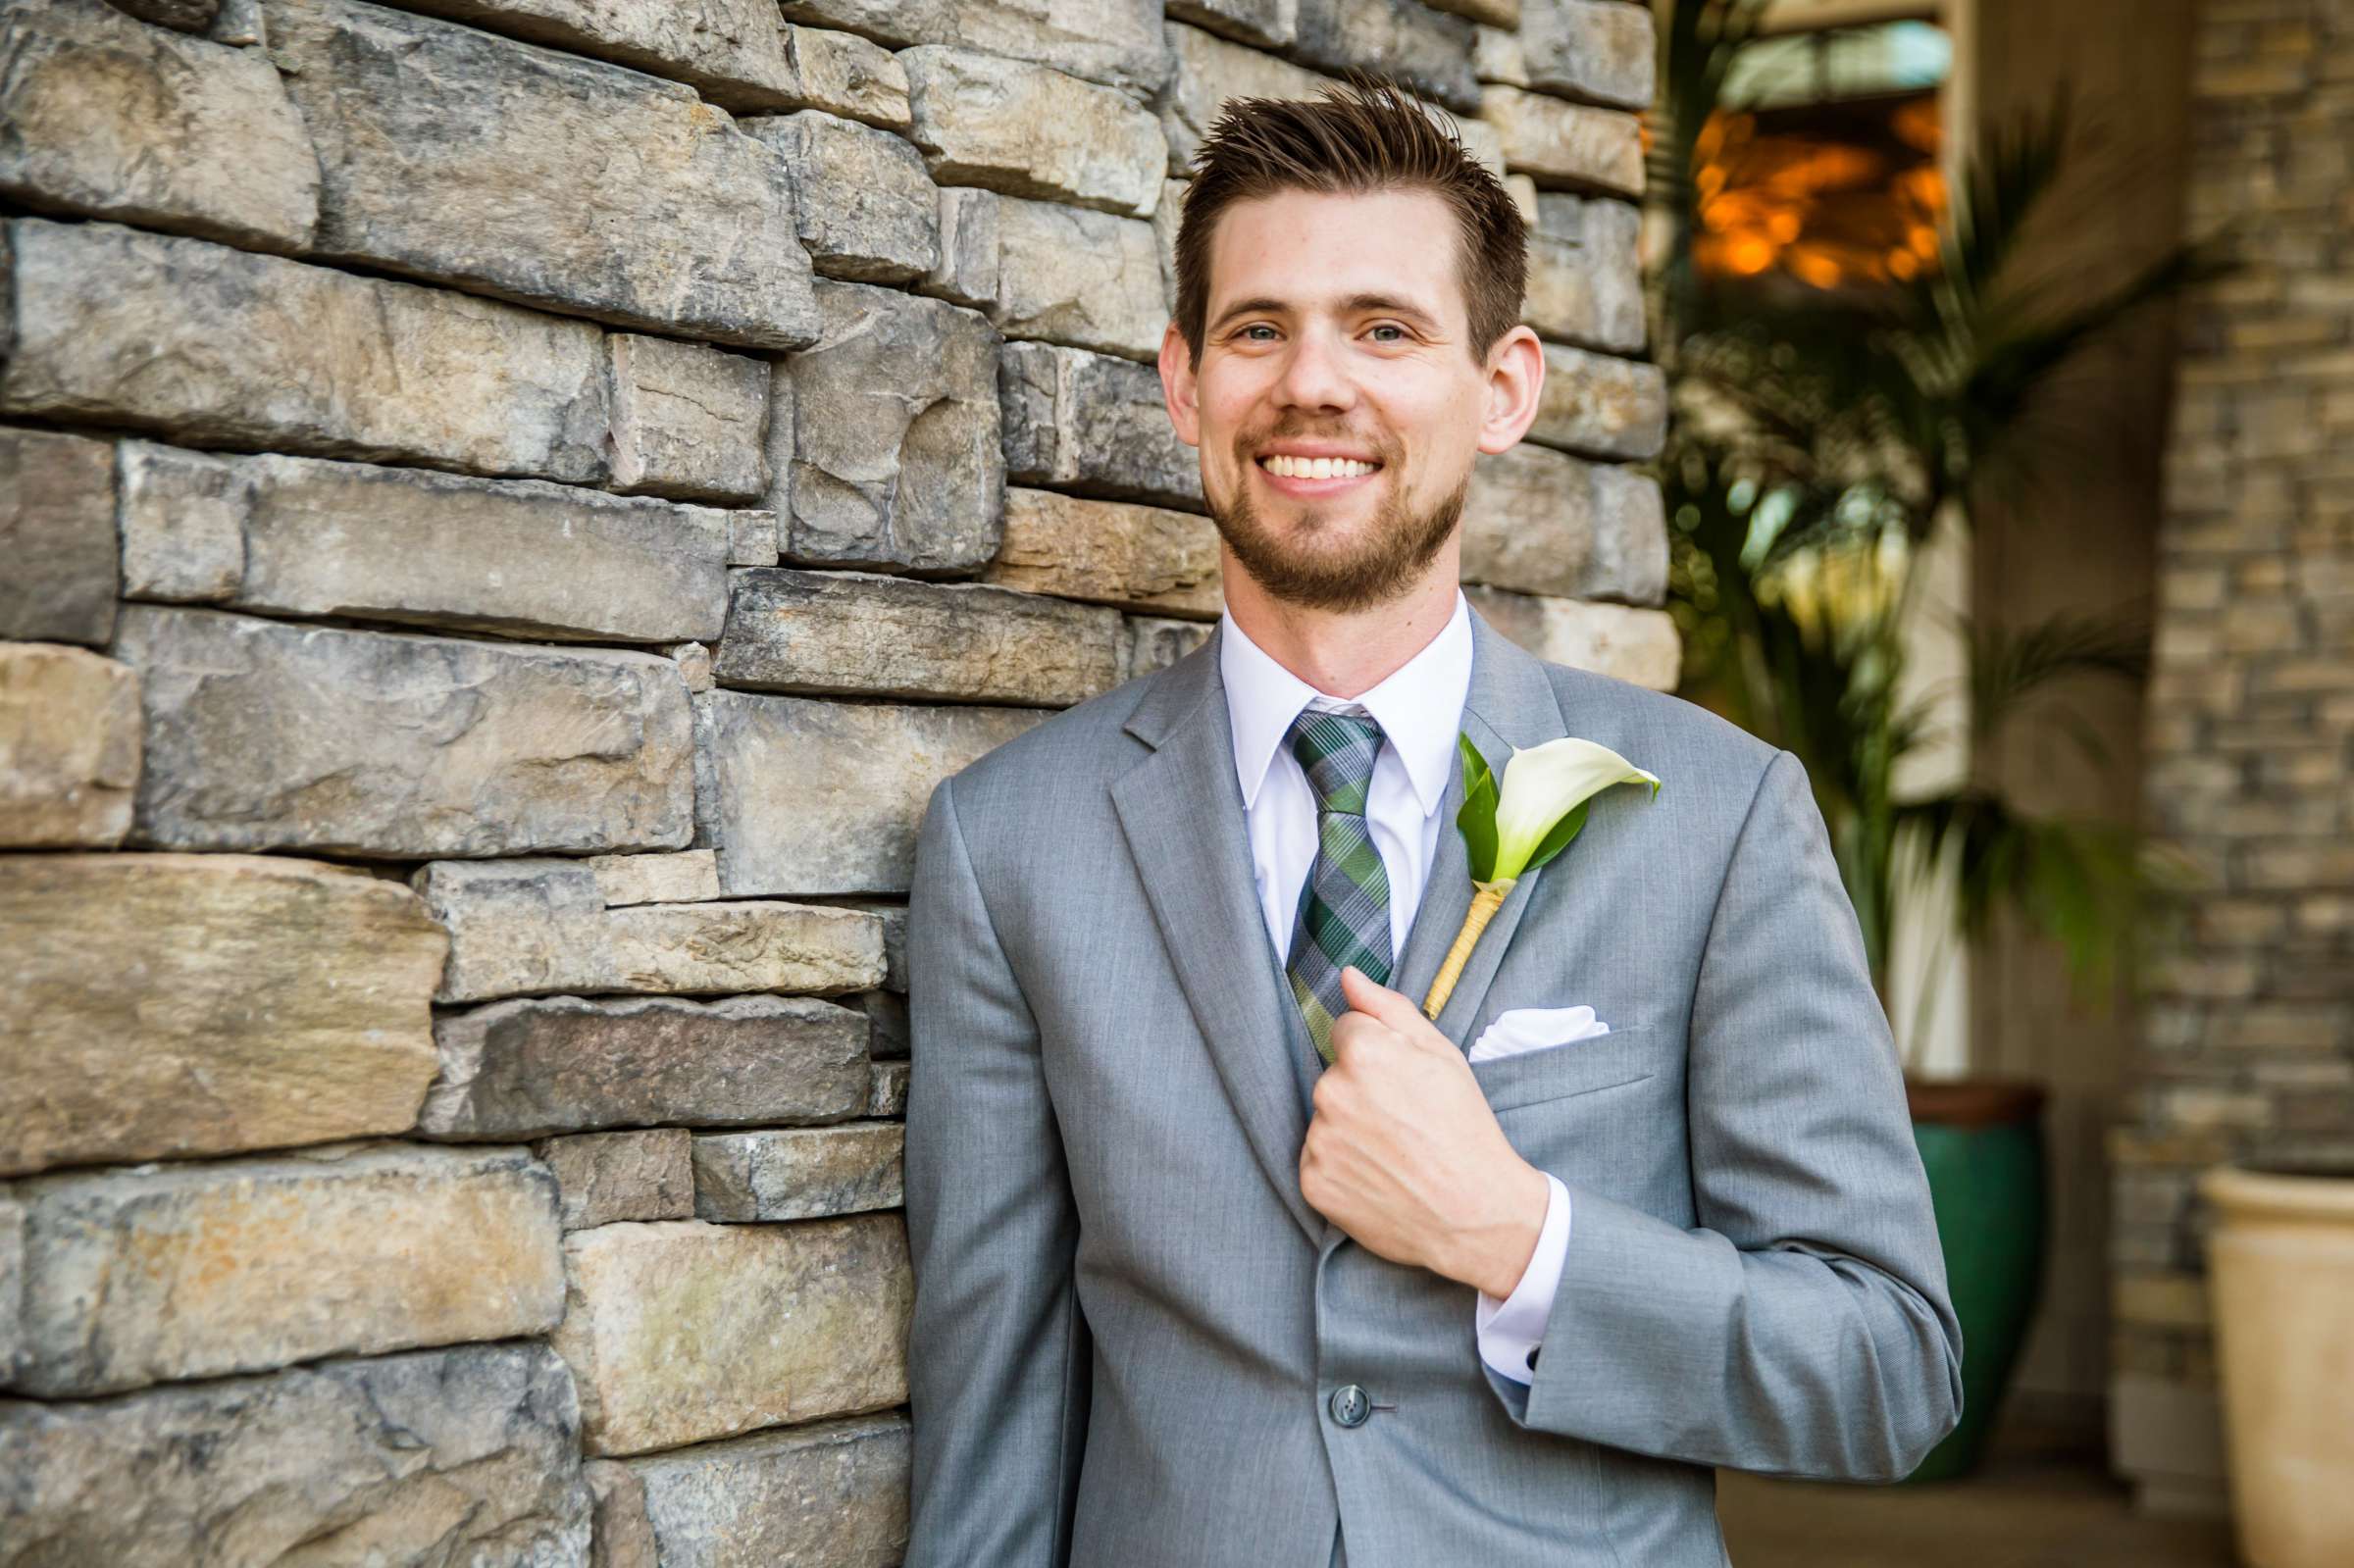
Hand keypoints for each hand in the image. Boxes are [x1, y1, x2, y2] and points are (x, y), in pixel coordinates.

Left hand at [1300, 965, 1550, 1298]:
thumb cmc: (1465, 1128)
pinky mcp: (1312, 1182)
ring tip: (1394, 1152)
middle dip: (1361, 1090)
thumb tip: (1347, 976)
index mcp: (1363, 1053)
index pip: (1346, 1032)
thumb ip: (1388, 1008)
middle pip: (1334, 1075)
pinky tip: (1377, 1176)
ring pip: (1325, 1118)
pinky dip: (1341, 1168)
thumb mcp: (1442, 1054)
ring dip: (1349, 1129)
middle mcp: (1331, 1092)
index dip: (1379, 1054)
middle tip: (1405, 1122)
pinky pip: (1318, 1160)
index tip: (1404, 1083)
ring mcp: (1319, 1140)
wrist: (1476, 1213)